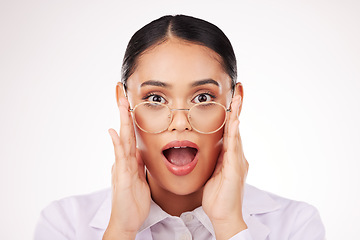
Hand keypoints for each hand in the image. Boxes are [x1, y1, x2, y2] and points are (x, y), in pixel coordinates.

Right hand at [103, 97, 150, 239]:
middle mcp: (124, 160)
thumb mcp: (140, 178)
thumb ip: (138, 164)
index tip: (130, 101)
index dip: (130, 117)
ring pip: (122, 139)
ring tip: (121, 103)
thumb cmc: (134, 201)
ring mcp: (121, 167)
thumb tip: (139, 151)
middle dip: (124, 111)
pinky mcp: (120, 177)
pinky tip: (114, 132)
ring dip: (121, 120)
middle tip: (122, 92)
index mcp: (131, 160)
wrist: (127, 221)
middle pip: (125, 131)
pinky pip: (120, 158)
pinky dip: (117, 144)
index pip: (131, 134)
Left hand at [202, 95, 248, 239]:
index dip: (231, 114)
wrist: (223, 215)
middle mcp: (237, 156)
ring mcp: (238, 162)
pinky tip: (234, 121)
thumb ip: (216, 159)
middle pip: (236, 128)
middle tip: (238, 90)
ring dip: (237, 115)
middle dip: (237, 108)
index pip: (230, 131)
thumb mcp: (214, 172)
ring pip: (237, 133)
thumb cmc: (217, 196)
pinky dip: (234, 133)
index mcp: (230, 156)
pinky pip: (234, 148)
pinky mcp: (236, 169)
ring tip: (238, 98)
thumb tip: (211, 149)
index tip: (231, 98)